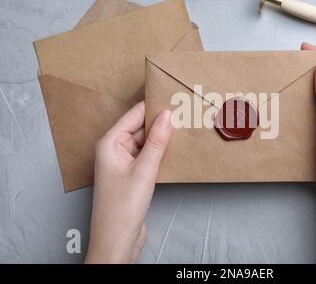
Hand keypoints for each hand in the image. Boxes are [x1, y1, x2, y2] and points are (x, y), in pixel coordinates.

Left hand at [85, 102, 171, 262]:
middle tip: (184, 112)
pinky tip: (176, 149)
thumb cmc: (121, 209)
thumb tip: (167, 116)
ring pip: (146, 142)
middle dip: (161, 121)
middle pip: (140, 127)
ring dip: (162, 138)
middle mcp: (115, 150)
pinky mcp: (133, 174)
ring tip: (184, 128)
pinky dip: (161, 151)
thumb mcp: (143, 171)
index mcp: (109, 143)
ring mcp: (124, 162)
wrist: (117, 241)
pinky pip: (148, 155)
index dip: (154, 106)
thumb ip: (156, 142)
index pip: (134, 115)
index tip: (173, 97)